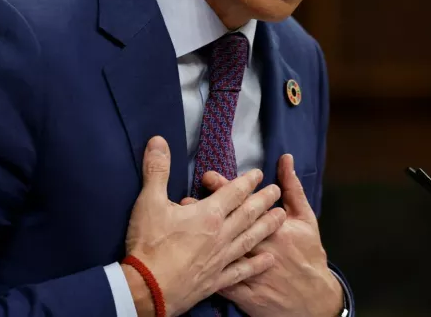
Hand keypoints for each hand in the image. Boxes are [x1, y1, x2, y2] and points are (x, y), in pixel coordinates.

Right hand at [123, 137, 286, 316]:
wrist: (148, 289)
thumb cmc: (149, 244)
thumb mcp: (148, 202)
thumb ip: (157, 170)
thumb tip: (158, 140)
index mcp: (208, 215)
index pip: (233, 193)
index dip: (247, 181)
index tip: (259, 174)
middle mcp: (221, 235)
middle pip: (248, 214)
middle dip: (264, 201)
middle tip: (277, 191)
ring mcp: (221, 259)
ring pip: (251, 239)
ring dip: (267, 226)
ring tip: (282, 217)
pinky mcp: (217, 280)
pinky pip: (242, 270)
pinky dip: (256, 264)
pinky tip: (268, 260)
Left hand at [180, 154, 343, 316]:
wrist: (312, 299)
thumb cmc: (308, 254)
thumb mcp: (306, 219)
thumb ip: (293, 187)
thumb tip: (286, 159)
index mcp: (273, 228)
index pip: (244, 203)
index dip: (225, 188)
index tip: (207, 177)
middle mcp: (258, 248)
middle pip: (227, 225)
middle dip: (204, 211)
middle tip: (183, 199)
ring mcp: (250, 273)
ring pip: (218, 252)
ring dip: (199, 239)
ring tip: (179, 225)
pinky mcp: (242, 293)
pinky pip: (219, 283)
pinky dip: (203, 272)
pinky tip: (187, 261)